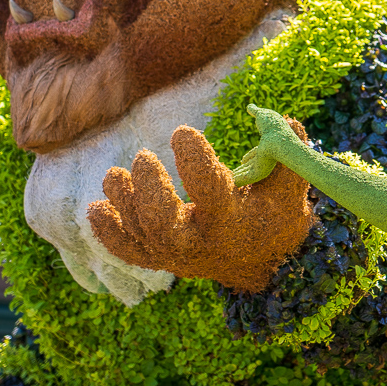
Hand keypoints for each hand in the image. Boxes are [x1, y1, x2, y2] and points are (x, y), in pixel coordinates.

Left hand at [87, 124, 314, 292]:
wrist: (264, 263)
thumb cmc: (276, 214)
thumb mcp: (290, 187)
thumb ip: (287, 155)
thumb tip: (283, 122)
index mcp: (234, 223)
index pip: (210, 192)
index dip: (194, 161)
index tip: (182, 131)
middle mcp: (201, 244)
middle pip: (163, 226)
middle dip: (148, 191)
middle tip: (142, 156)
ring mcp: (178, 256)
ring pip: (141, 235)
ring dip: (123, 204)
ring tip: (114, 175)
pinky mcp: (162, 258)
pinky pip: (129, 251)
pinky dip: (108, 233)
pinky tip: (95, 207)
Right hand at [234, 104, 305, 186]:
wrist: (278, 137)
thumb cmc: (274, 126)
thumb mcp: (262, 116)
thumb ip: (255, 112)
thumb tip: (249, 106)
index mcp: (268, 145)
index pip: (257, 153)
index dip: (249, 156)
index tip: (242, 160)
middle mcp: (266, 157)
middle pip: (251, 166)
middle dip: (241, 170)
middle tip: (232, 175)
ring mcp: (264, 165)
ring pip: (247, 174)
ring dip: (237, 178)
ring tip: (228, 182)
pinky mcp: (260, 171)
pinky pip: (246, 178)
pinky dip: (238, 181)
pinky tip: (231, 183)